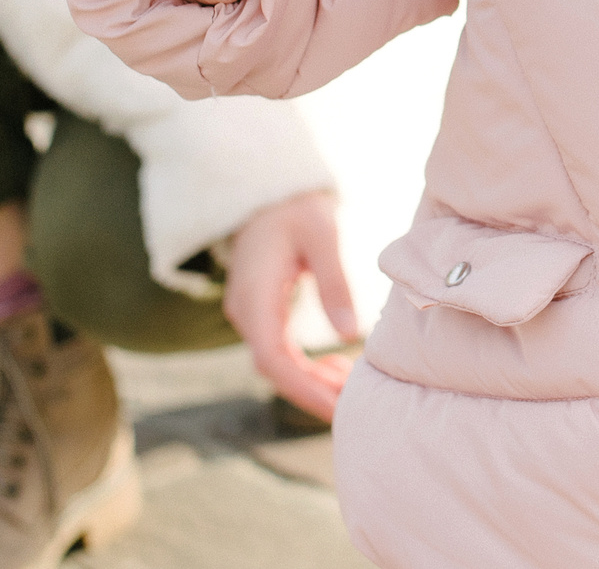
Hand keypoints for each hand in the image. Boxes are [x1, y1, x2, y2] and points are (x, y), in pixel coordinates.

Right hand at [224, 190, 358, 422]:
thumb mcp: (323, 234)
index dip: (302, 386)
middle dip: (312, 391)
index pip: (271, 356)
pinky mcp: (261, 314)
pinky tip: (336, 369)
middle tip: (353, 405)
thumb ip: (335, 282)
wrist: (269, 195)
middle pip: (273, 368)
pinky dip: (306, 367)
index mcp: (255, 293)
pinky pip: (279, 351)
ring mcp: (250, 314)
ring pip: (277, 364)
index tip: (335, 404)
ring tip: (351, 387)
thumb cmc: (298, 209)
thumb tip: (349, 334)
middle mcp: (245, 310)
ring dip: (312, 381)